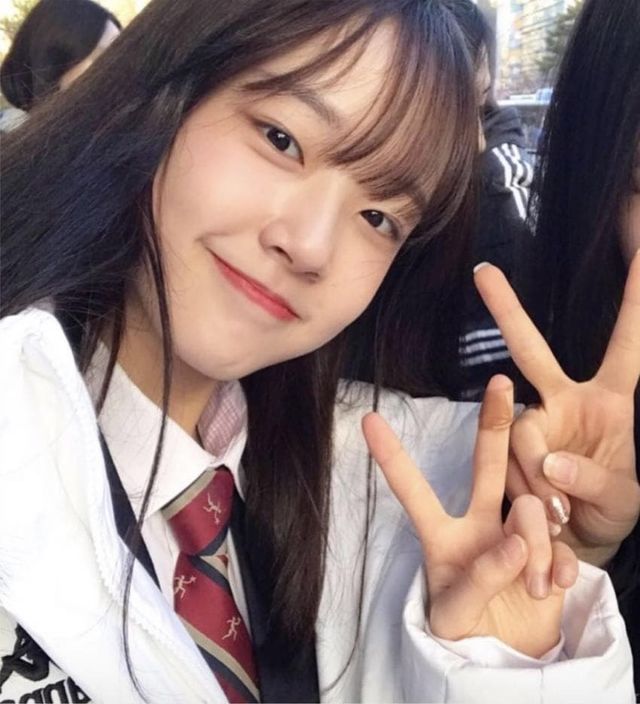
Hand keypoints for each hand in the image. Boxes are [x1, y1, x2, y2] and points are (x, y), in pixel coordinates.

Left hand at [362, 375, 577, 657]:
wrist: (508, 659)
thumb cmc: (463, 631)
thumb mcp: (454, 614)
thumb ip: (478, 578)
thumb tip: (515, 541)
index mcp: (441, 536)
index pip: (413, 491)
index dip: (393, 457)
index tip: (369, 419)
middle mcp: (478, 525)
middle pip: (486, 467)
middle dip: (493, 425)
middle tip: (500, 383)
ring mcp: (515, 534)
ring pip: (528, 511)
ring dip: (536, 547)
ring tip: (535, 586)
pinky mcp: (550, 552)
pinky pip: (562, 543)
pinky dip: (560, 564)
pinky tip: (555, 585)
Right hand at [475, 252, 639, 565]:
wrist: (574, 543)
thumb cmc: (612, 512)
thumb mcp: (625, 502)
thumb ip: (597, 483)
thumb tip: (550, 465)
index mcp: (611, 400)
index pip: (627, 339)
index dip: (633, 297)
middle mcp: (566, 402)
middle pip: (531, 349)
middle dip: (508, 310)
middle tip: (483, 273)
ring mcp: (534, 426)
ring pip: (516, 429)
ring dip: (537, 478)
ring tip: (561, 518)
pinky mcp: (508, 454)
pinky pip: (505, 463)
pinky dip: (525, 495)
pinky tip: (545, 519)